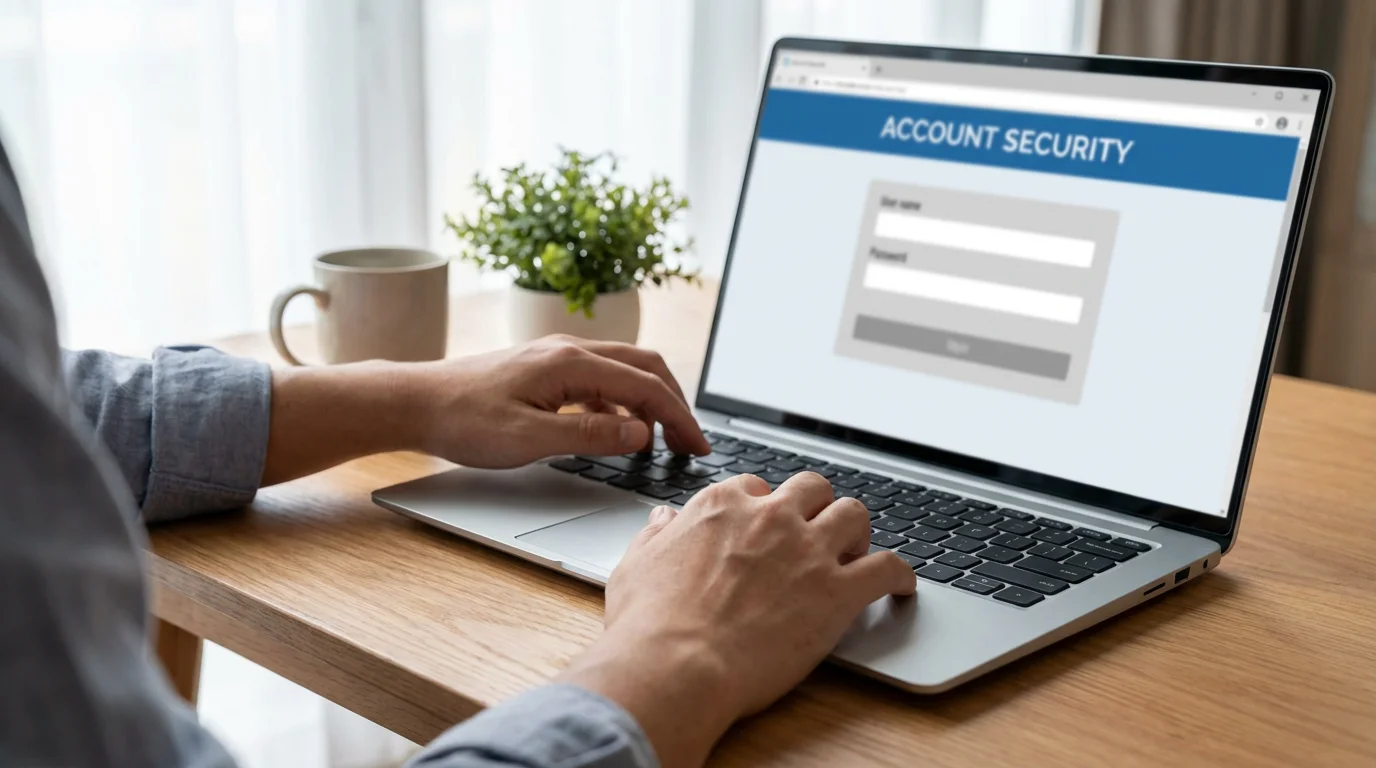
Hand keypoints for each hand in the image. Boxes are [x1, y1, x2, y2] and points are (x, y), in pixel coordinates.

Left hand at [406, 335, 708, 467]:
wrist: (414, 401)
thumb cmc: (462, 418)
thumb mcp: (529, 439)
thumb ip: (590, 437)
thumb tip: (640, 435)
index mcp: (570, 362)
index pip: (646, 386)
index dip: (678, 419)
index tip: (697, 447)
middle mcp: (569, 350)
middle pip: (644, 368)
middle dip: (674, 404)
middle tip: (690, 442)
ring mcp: (557, 357)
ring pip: (623, 372)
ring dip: (649, 404)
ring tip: (661, 441)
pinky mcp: (545, 370)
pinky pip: (599, 381)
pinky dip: (622, 405)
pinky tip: (618, 432)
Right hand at [559, 473, 916, 767]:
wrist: (676, 666)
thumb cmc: (649, 625)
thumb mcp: (636, 566)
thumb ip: (655, 536)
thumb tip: (664, 520)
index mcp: (722, 506)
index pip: (758, 488)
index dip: (766, 509)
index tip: (766, 529)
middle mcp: (771, 518)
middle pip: (812, 489)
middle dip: (817, 508)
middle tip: (816, 534)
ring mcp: (808, 552)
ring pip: (854, 514)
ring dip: (857, 532)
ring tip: (855, 553)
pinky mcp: (838, 592)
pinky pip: (888, 567)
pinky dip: (900, 574)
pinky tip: (901, 586)